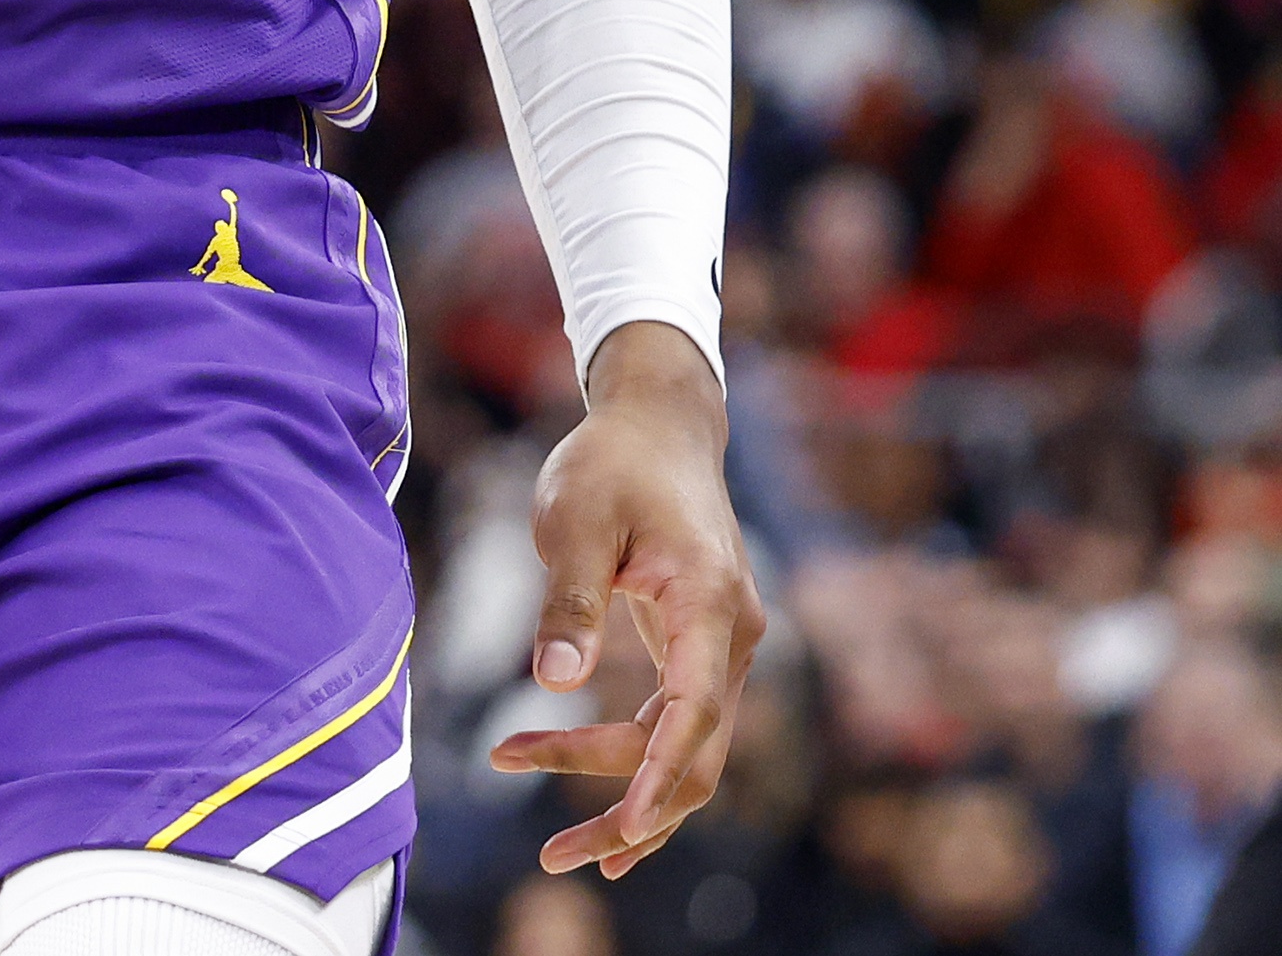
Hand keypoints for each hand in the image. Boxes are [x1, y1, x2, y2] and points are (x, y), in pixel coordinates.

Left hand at [488, 322, 767, 878]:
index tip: (618, 836)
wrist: (659, 424)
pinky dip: (639, 764)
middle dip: (631, 814)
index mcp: (708, 603)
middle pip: (697, 755)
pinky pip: (680, 726)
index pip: (691, 714)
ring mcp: (723, 646)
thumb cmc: (612, 463)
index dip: (656, 781)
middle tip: (554, 858)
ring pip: (690, 750)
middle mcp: (732, 635)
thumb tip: (552, 683)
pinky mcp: (701, 649)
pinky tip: (602, 805)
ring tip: (550, 832)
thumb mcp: (574, 519)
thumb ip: (568, 601)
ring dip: (626, 794)